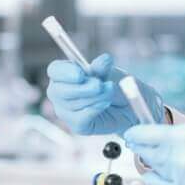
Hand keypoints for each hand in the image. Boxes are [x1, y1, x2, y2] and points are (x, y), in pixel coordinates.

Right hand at [46, 53, 163, 135]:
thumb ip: (103, 68)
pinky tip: (105, 104)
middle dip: (82, 88)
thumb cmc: (115, 85)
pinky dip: (95, 110)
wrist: (129, 105)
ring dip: (94, 98)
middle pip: (59, 91)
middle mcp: (60, 92)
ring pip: (72, 105)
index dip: (65, 72)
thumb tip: (104, 60)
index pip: (55, 70)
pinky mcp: (77, 125)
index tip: (80, 74)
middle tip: (100, 85)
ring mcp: (66, 110)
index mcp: (64, 73)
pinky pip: (80, 119)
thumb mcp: (110, 72)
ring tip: (109, 93)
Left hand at [122, 122, 184, 184]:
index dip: (136, 133)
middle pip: (147, 152)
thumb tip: (161, 136)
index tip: (132, 133)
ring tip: (147, 155)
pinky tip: (152, 174)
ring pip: (154, 168)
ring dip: (148, 160)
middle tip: (136, 142)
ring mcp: (184, 176)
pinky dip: (154, 179)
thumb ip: (181, 133)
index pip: (146, 134)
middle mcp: (180, 157)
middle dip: (140, 146)